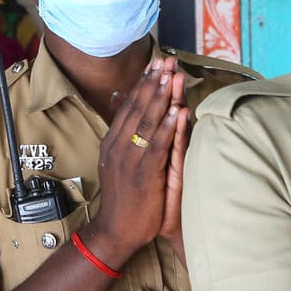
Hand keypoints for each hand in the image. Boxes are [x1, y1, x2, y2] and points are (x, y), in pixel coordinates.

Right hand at [88, 57, 188, 263]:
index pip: (128, 106)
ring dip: (161, 98)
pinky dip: (168, 127)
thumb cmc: (123, 198)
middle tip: (166, 61)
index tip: (154, 65)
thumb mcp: (117, 164)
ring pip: (147, 122)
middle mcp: (118, 146)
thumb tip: (132, 114)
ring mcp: (129, 159)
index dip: (142, 84)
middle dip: (153, 83)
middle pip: (137, 108)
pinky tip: (178, 112)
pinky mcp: (143, 174)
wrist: (116, 230)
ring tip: (173, 77)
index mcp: (112, 142)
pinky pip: (157, 146)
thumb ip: (125, 139)